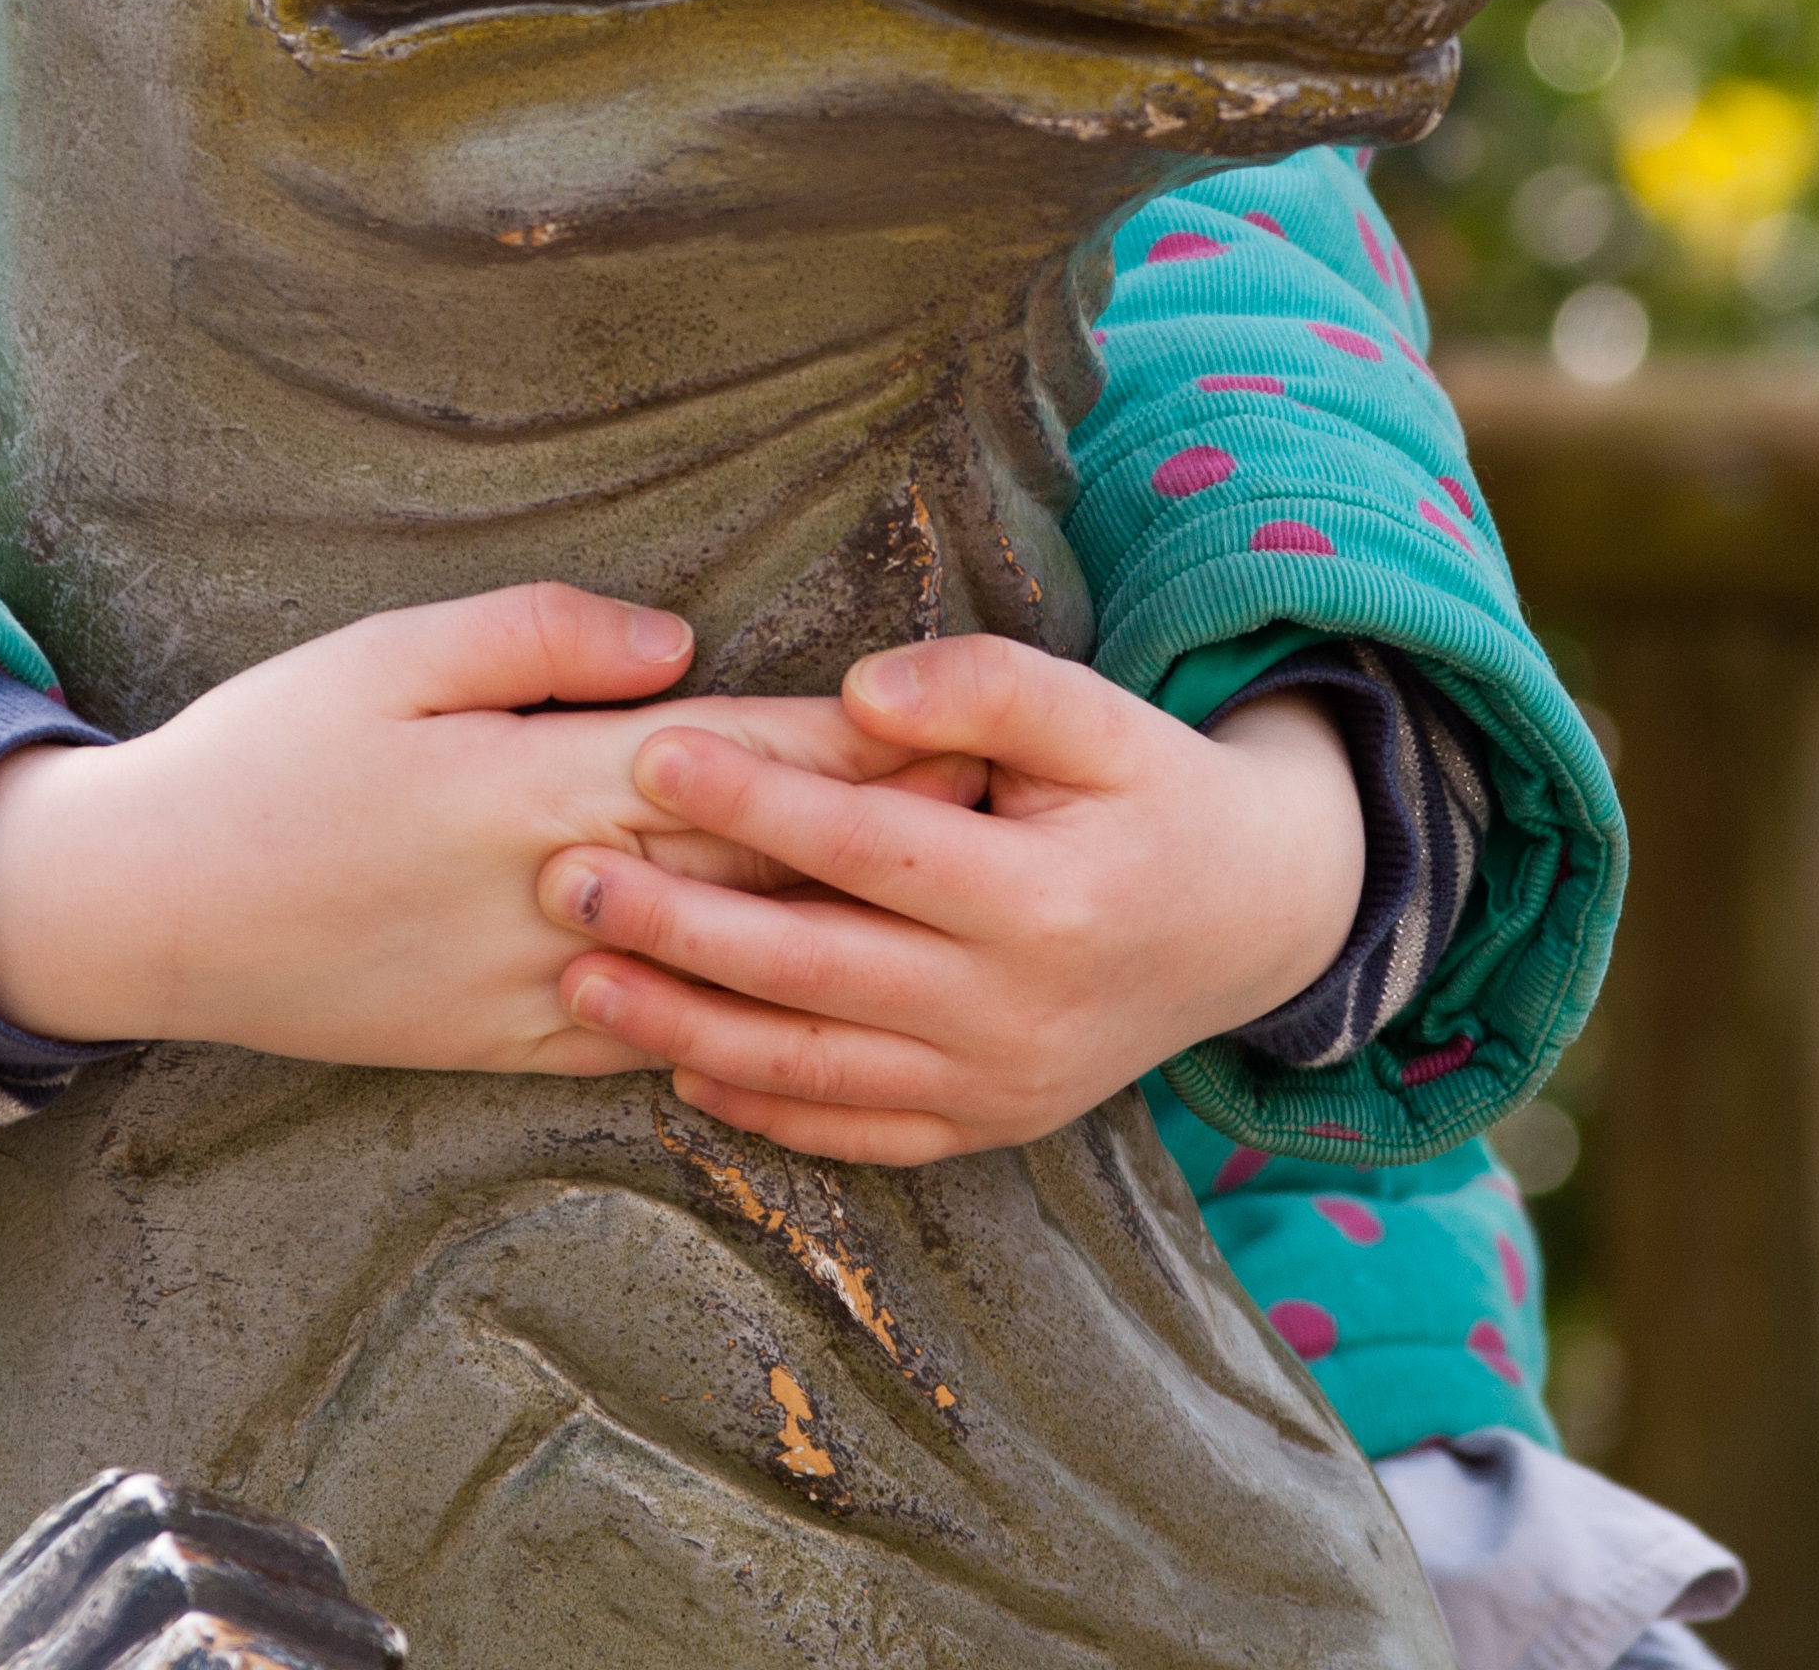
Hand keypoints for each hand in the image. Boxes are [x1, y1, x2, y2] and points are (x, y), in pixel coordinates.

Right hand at [0, 583, 980, 1069]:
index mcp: (533, 782)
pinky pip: (647, 1040)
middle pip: (751, 870)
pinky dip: (737, 1024)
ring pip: (717, 967)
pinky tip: (804, 1017)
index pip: (732, 761)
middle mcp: (554, 896)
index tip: (959, 729)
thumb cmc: (266, 754)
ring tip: (940, 915)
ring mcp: (532, 988)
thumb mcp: (387, 653)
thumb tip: (674, 648)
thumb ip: (537, 639)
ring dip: (830, 937)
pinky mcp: (500, 1048)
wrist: (149, 911)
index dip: (850, 748)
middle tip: (1003, 819)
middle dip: (880, 843)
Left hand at [538, 638, 1365, 1163]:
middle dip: (680, 929)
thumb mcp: (1099, 714)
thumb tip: (860, 693)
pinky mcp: (988, 1127)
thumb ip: (986, 686)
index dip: (758, 802)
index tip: (652, 754)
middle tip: (566, 882)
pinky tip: (677, 1066)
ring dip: (687, 1029)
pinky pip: (858, 1133)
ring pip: (817, 1068)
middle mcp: (1017, 1010)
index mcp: (1046, 897)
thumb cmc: (1152, 791)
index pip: (870, 846)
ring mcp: (1000, 1086)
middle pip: (818, 969)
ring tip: (579, 982)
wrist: (1252, 918)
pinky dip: (763, 1110)